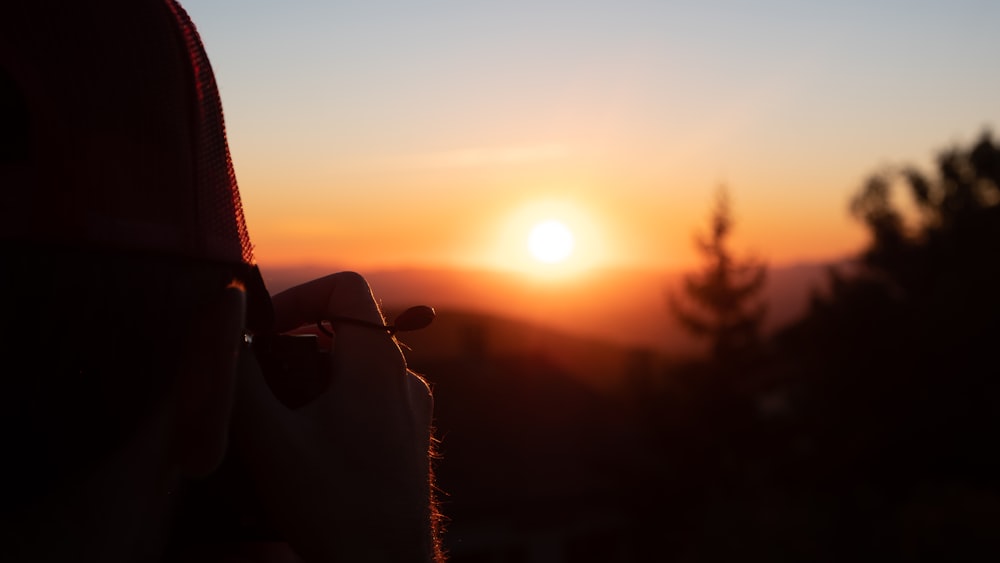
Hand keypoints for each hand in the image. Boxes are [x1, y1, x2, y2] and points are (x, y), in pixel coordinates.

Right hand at [232, 272, 436, 561]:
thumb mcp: (269, 439)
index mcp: (379, 363)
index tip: (266, 332)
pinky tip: (308, 452)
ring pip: (356, 371)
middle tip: (262, 385)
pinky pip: (369, 403)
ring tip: (280, 426)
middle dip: (297, 347)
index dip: (300, 294)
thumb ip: (241, 378)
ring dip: (313, 383)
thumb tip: (225, 333)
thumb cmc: (334, 506)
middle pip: (347, 330)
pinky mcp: (409, 441)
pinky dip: (335, 409)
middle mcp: (405, 379)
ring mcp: (413, 411)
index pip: (346, 287)